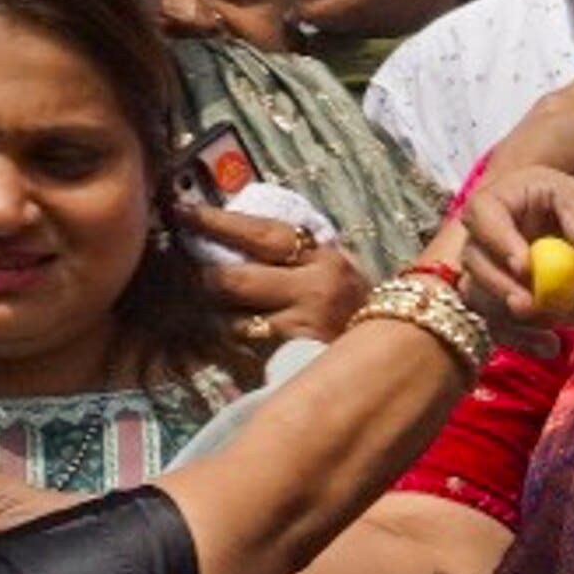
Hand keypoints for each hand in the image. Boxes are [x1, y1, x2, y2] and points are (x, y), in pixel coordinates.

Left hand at [188, 208, 366, 344]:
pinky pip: (242, 351)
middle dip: (200, 275)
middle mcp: (317, 289)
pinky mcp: (293, 361)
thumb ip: (294, 255)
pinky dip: (227, 348)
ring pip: (232, 319)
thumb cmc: (353, 312)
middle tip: (175, 269)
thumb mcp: (333, 273)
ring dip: (211, 317)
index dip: (216, 222)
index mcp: (326, 259)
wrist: (397, 358)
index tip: (181, 212)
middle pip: (236, 278)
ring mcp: (305, 328)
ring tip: (199, 312)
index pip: (261, 233)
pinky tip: (224, 345)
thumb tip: (230, 231)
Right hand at [455, 166, 573, 335]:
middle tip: (529, 306)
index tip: (525, 266)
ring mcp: (511, 266)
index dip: (495, 237)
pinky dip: (518, 338)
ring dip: (502, 314)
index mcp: (528, 194)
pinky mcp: (521, 299)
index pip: (485, 208)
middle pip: (474, 254)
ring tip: (545, 327)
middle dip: (495, 284)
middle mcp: (510, 228)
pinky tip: (550, 345)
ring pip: (477, 290)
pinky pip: (498, 322)